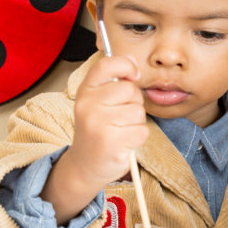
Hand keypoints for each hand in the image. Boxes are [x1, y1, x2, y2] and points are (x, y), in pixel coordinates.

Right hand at [67, 54, 148, 187]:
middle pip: (130, 89)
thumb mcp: (97, 102)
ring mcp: (99, 125)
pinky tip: (123, 142)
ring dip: (136, 123)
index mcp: (85, 91)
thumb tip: (134, 62)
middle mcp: (88, 105)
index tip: (133, 75)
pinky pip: (142, 131)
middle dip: (134, 102)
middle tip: (121, 116)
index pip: (107, 65)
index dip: (126, 65)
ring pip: (138, 112)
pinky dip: (138, 138)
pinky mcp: (112, 143)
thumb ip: (114, 81)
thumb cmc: (97, 130)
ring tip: (120, 131)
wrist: (85, 165)